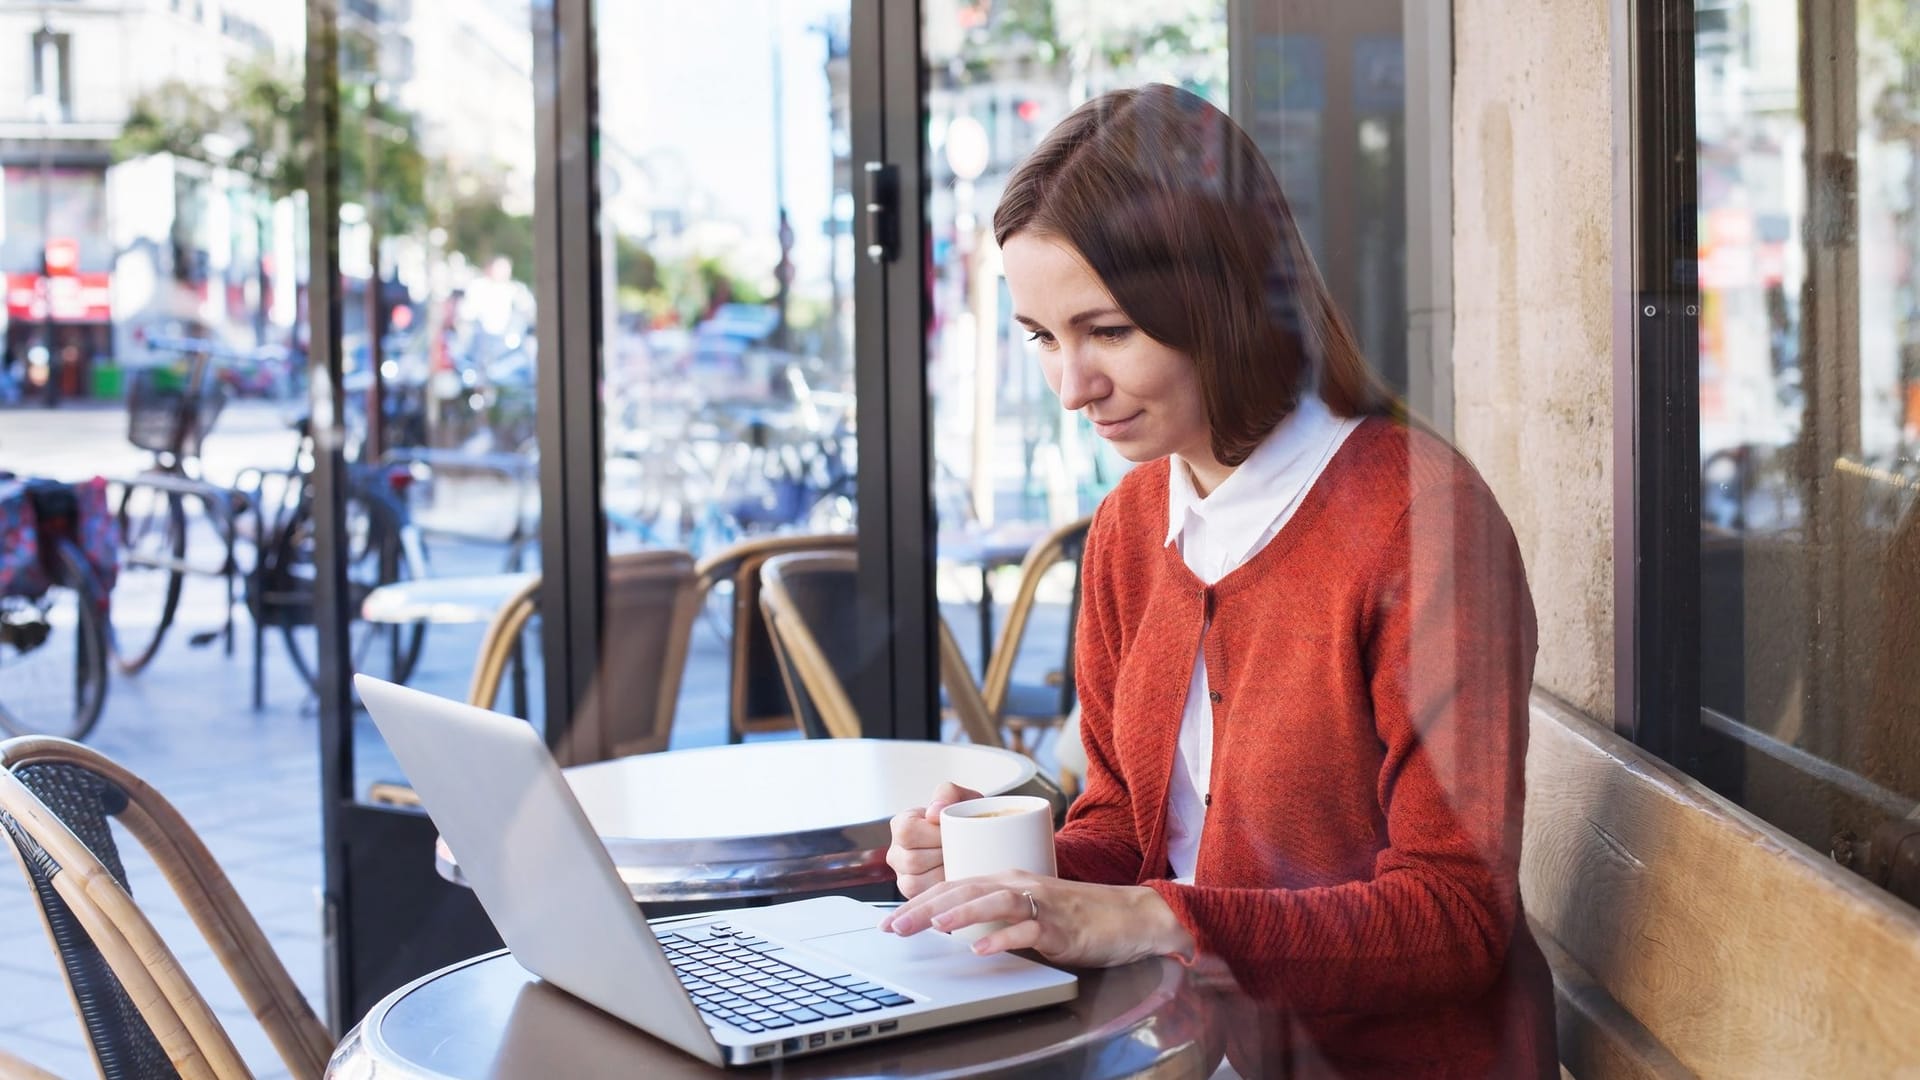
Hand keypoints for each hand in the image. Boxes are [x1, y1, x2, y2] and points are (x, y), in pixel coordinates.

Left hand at [878, 872, 1195, 969]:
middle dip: (925, 908)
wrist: (1128, 916)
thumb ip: (996, 917)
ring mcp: (1041, 902)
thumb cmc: (1078, 916)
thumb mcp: (1028, 913)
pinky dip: (1002, 938)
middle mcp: (1020, 884)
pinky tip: (981, 948)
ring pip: (993, 901)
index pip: (955, 885)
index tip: (891, 919)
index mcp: (1008, 880)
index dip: (921, 901)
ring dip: (960, 913)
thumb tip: (957, 932)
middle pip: (965, 889)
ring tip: (932, 927)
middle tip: (893, 926)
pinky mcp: (1061, 924)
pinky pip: (1028, 929)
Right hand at [884, 782, 983, 898]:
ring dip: (944, 874)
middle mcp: (896, 854)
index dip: (934, 834)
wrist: (979, 842)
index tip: (954, 832)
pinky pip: (925, 899)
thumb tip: (934, 813)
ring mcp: (904, 878)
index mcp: (901, 825)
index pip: (907, 831)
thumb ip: (947, 794)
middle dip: (944, 856)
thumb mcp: (960, 798)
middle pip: (913, 860)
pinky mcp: (916, 898)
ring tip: (961, 863)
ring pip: (916, 883)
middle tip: (963, 850)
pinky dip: (945, 890)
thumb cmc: (965, 820)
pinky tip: (959, 878)